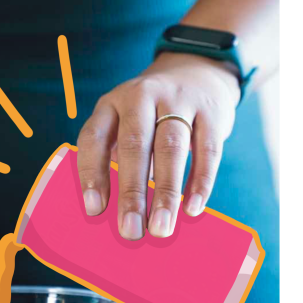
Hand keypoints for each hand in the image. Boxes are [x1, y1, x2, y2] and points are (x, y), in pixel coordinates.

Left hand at [76, 52, 239, 238]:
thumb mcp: (127, 122)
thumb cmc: (152, 115)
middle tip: (130, 231)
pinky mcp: (210, 112)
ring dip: (165, 192)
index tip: (94, 210)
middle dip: (131, 192)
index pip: (94, 137)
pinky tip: (192, 208)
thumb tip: (121, 216)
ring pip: (170, 147)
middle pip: (134, 145)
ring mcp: (178, 100)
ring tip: (161, 228)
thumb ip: (120, 158)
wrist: (197, 71)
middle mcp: (141, 97)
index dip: (92, 174)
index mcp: (112, 104)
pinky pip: (206, 150)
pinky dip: (200, 182)